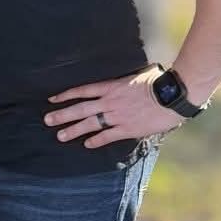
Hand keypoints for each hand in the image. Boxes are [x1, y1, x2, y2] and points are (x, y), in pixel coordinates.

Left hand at [45, 67, 185, 147]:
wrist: (172, 95)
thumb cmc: (159, 82)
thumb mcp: (138, 75)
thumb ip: (125, 81)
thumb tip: (124, 80)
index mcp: (111, 87)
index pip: (83, 90)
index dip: (66, 95)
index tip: (53, 99)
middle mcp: (110, 102)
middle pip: (80, 108)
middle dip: (62, 114)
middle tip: (47, 120)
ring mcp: (117, 116)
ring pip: (89, 124)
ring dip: (73, 130)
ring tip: (60, 136)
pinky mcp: (127, 129)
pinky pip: (107, 136)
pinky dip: (96, 141)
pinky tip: (87, 145)